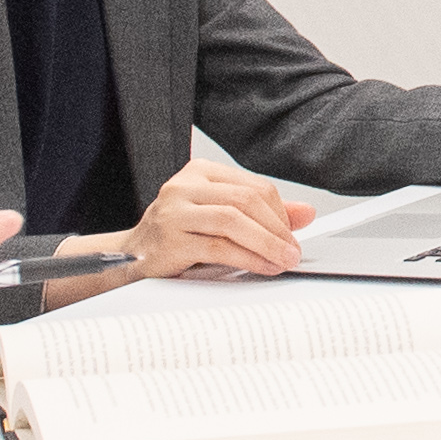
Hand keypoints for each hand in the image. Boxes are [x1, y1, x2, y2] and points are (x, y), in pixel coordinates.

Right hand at [128, 157, 310, 279]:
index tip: (292, 235)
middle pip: (246, 201)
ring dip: (266, 243)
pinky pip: (219, 247)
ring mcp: (174, 211)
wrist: (133, 259)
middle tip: (292, 251)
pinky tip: (262, 267)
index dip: (280, 212)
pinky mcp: (170, 239)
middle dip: (277, 229)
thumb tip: (306, 213)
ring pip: (234, 221)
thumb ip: (262, 214)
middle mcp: (184, 186)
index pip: (253, 186)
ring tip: (282, 260)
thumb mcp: (221, 219)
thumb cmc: (178, 237)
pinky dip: (248, 258)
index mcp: (200, 173)